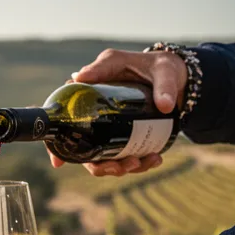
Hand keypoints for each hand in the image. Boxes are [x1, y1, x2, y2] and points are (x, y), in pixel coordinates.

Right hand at [48, 49, 186, 176]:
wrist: (178, 79)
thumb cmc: (159, 67)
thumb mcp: (152, 67)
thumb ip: (154, 81)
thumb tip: (164, 106)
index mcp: (91, 94)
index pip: (65, 121)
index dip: (56, 145)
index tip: (58, 162)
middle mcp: (98, 115)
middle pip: (86, 149)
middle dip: (99, 166)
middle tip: (119, 167)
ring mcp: (114, 130)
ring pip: (105, 158)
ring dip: (119, 168)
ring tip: (141, 162)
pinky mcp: (130, 139)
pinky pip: (128, 157)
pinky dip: (141, 164)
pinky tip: (154, 159)